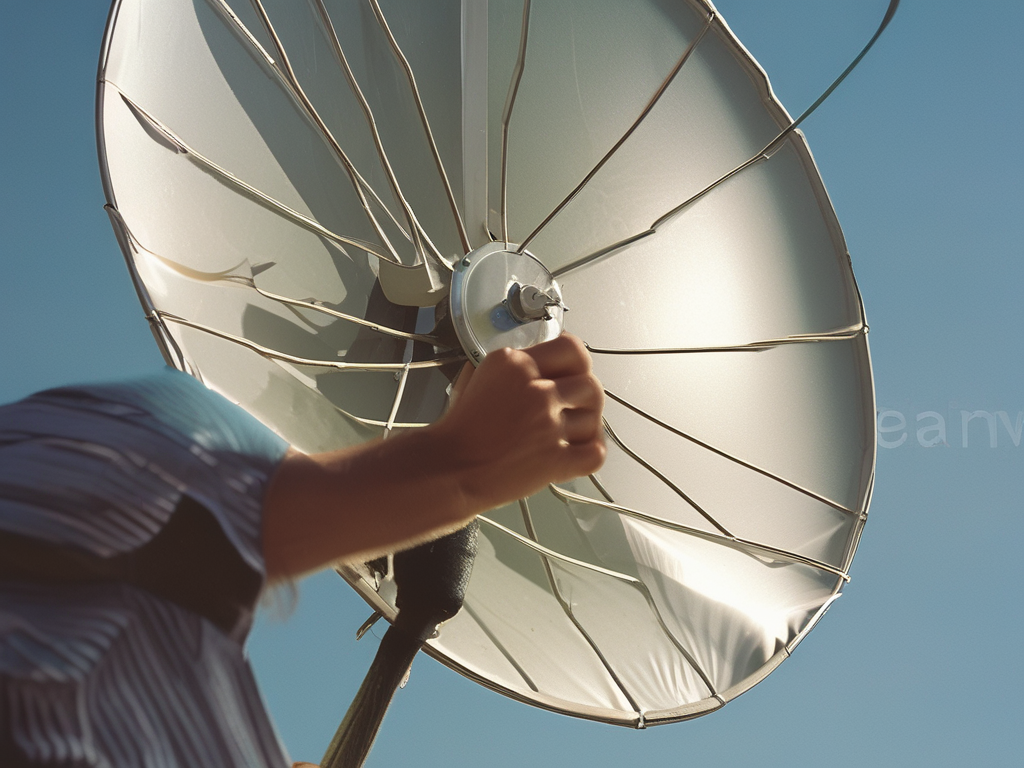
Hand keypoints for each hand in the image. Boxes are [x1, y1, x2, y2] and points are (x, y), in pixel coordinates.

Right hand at [433, 333, 605, 512]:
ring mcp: (547, 425)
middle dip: (585, 399)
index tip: (576, 371)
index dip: (580, 362)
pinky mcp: (555, 459)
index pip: (572, 348)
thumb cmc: (459, 432)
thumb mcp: (477, 377)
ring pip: (594, 419)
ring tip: (561, 435)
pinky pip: (596, 452)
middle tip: (571, 409)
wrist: (448, 470)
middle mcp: (535, 389)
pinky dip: (589, 453)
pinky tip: (573, 453)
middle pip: (591, 384)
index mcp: (515, 364)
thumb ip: (514, 366)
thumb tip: (540, 360)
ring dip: (583, 428)